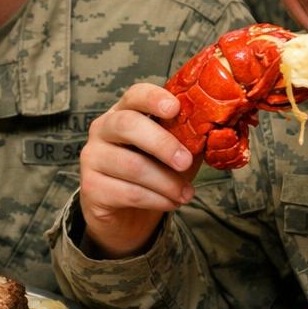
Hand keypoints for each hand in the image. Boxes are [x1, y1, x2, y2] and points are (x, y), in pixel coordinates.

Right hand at [79, 84, 198, 256]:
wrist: (124, 213)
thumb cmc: (153, 173)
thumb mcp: (174, 151)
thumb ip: (189, 139)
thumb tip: (216, 131)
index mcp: (124, 112)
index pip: (134, 95)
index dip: (153, 98)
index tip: (175, 108)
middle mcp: (102, 129)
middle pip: (127, 125)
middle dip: (162, 143)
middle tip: (185, 161)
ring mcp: (92, 157)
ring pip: (132, 165)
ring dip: (166, 182)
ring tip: (186, 194)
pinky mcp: (91, 187)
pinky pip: (128, 192)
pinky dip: (156, 200)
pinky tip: (170, 203)